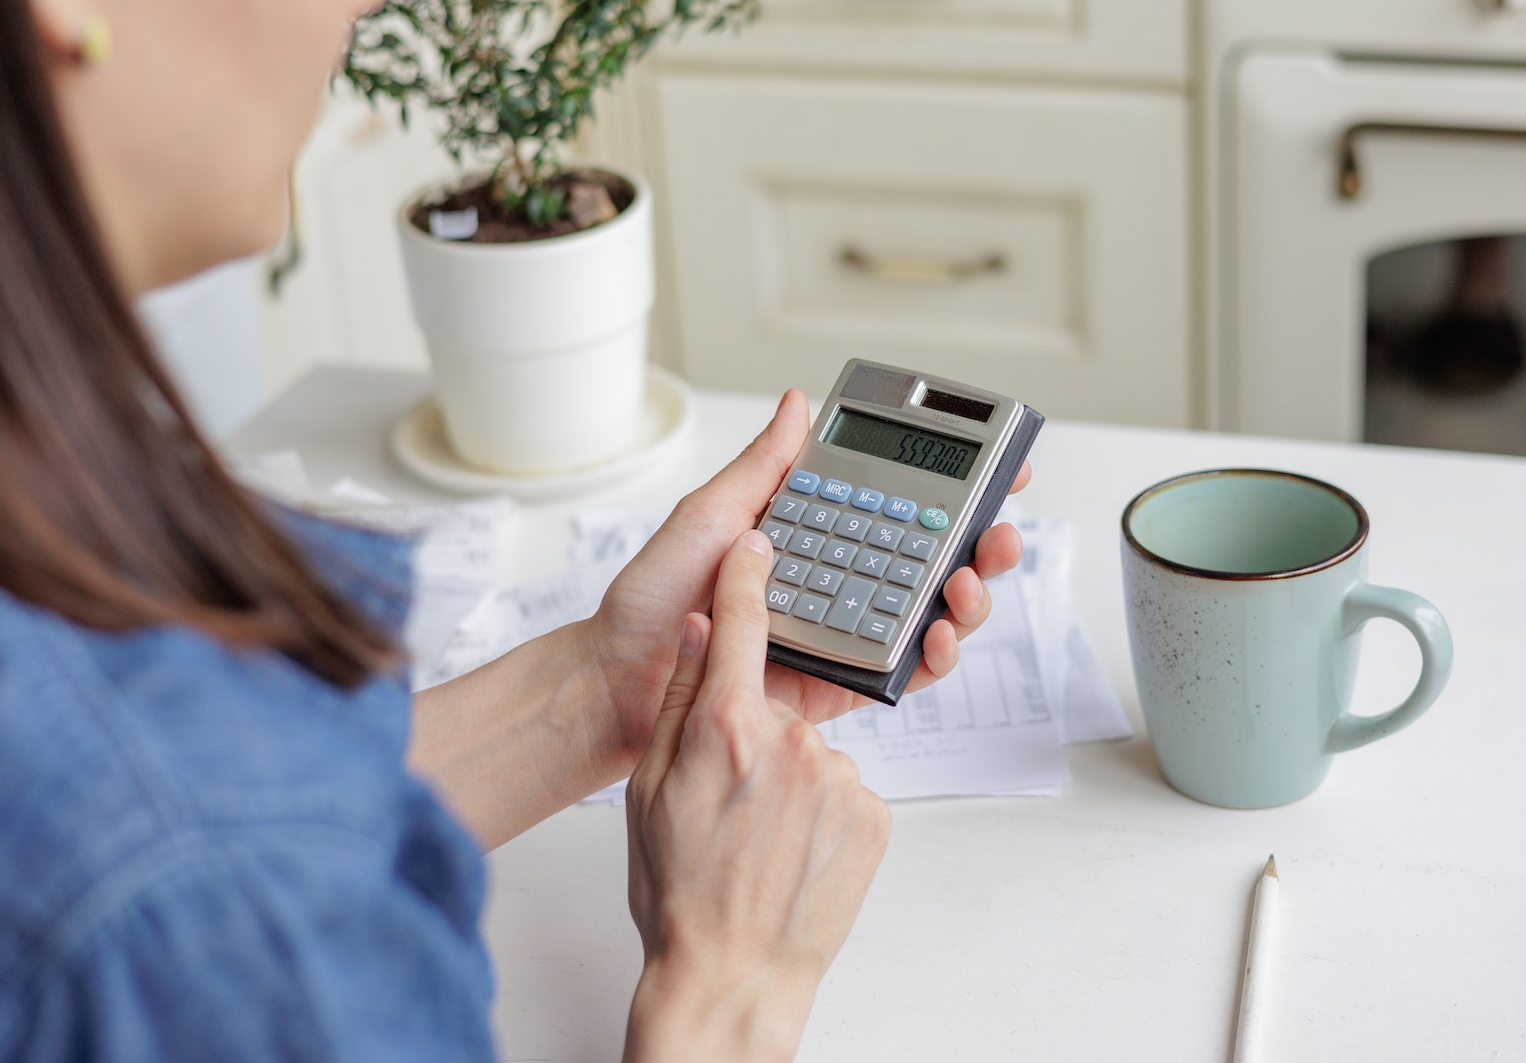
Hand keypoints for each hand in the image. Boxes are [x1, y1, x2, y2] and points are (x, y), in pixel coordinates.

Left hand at [582, 390, 1031, 756]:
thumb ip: (765, 467)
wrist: (619, 679)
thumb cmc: (653, 597)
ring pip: (930, 615)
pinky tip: (937, 638)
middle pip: (931, 559)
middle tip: (999, 531)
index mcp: (814, 533)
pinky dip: (931, 657)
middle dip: (982, 543)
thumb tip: (800, 403)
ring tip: (968, 583)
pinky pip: (901, 673)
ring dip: (966, 599)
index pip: (899, 505)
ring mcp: (844, 632)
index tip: (1001, 466)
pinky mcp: (839, 685)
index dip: (954, 488)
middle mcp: (839, 580)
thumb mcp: (710, 516)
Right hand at [623, 533, 889, 1061]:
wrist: (731, 978)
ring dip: (790, 781)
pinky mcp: (877, 815)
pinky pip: (845, 791)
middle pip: (776, 704)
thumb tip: (702, 634)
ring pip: (812, 752)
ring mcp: (842, 780)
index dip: (748, 577)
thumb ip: (680, 700)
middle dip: (754, 736)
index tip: (755, 547)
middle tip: (728, 800)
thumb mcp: (649, 787)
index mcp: (728, 729)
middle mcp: (793, 744)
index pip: (742, 622)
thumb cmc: (679, 894)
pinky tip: (793, 853)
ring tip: (759, 840)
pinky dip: (822, 812)